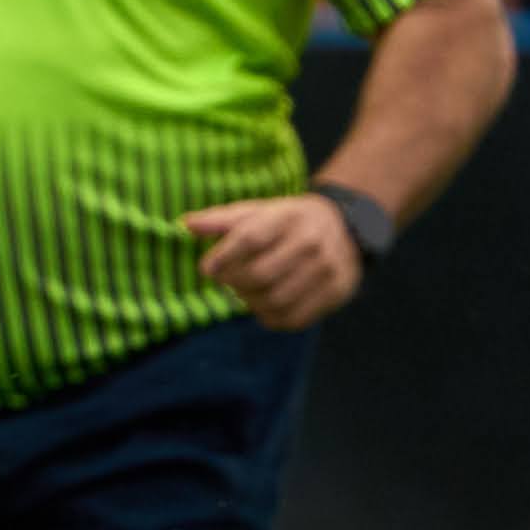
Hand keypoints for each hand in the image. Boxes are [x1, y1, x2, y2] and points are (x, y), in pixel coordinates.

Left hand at [181, 190, 364, 330]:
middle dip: (234, 283)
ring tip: (244, 292)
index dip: (223, 256)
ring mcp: (327, 268)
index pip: (251, 237)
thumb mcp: (257, 211)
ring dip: (250, 302)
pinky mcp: (336, 291)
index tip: (206, 269)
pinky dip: (270, 317)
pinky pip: (294, 318)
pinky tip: (263, 305)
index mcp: (288, 216)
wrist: (344, 228)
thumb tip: (185, 224)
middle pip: (260, 274)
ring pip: (275, 300)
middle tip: (226, 280)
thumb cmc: (286, 222)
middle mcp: (312, 240)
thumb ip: (221, 219)